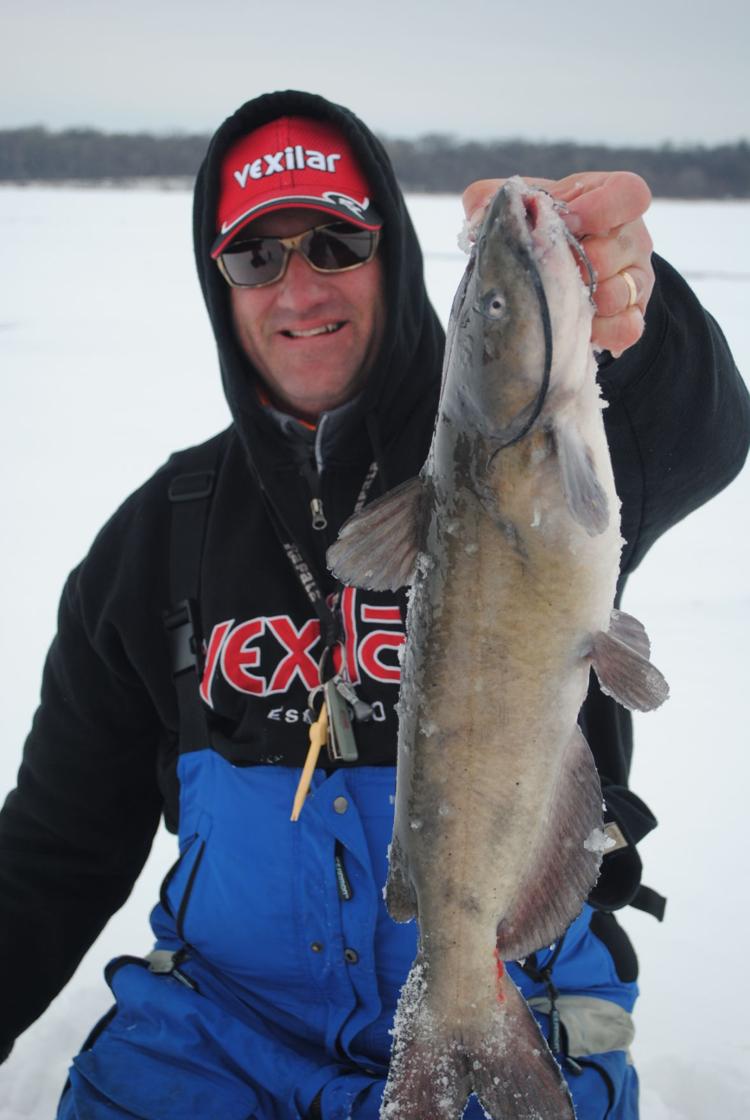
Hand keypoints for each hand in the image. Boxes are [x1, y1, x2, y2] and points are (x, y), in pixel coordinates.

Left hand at [462, 172, 653, 356]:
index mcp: (606, 200)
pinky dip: (603, 332)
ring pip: (624, 291)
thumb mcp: (518, 209)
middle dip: (580, 262)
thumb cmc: (539, 232)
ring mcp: (634, 278)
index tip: (568, 222)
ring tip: (559, 301)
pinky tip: (578, 330)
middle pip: (620, 247)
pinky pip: (629, 327)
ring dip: (586, 300)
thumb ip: (490, 198)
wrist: (555, 277)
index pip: (629, 194)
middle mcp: (629, 237)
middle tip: (551, 270)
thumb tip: (475, 211)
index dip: (601, 208)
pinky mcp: (632, 315)